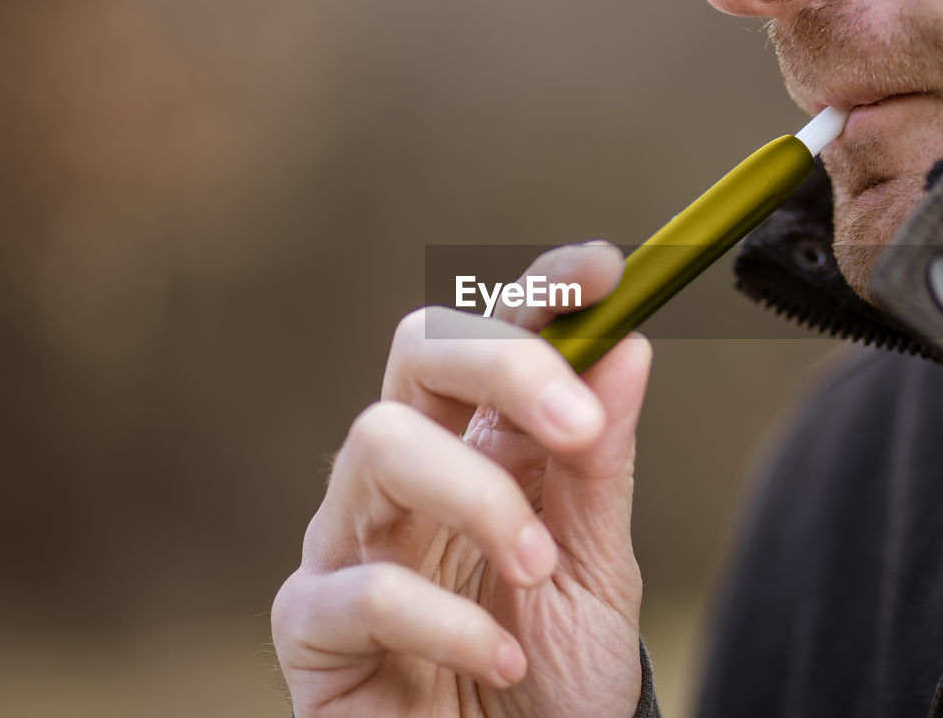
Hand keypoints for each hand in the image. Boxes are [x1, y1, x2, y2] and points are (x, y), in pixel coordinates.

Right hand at [272, 242, 651, 716]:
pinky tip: (498, 660)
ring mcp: (352, 540)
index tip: (603, 272)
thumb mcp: (598, 562)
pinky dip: (442, 620)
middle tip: (578, 427)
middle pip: (419, 351)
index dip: (539, 289)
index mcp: (482, 444)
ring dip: (477, 497)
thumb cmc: (555, 670)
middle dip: (502, 365)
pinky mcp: (312, 623)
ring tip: (536, 568)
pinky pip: (355, 587)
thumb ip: (602, 461)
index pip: (491, 332)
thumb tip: (629, 344)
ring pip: (377, 444)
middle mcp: (410, 474)